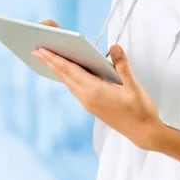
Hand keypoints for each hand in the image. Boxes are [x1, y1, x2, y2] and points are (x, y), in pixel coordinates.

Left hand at [32, 20, 167, 150]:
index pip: (70, 70)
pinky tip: (66, 73)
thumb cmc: (140, 110)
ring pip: (68, 83)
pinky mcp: (91, 106)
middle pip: (64, 76)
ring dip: (57, 70)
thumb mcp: (134, 86)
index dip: (55, 58)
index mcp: (96, 91)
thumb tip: (115, 47)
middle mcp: (87, 98)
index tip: (42, 49)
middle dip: (50, 62)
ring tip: (47, 59)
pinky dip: (67, 78)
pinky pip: (74, 88)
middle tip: (36, 50)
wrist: (143, 132)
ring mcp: (88, 103)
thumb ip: (123, 66)